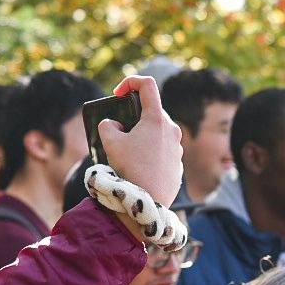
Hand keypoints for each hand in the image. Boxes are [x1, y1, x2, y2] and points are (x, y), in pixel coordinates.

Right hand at [96, 76, 182, 208]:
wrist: (148, 201)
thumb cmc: (130, 169)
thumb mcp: (110, 143)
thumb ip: (108, 126)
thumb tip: (113, 125)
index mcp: (157, 118)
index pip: (147, 85)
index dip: (130, 83)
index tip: (118, 94)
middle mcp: (171, 130)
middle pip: (151, 112)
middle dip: (133, 117)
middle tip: (119, 131)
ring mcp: (177, 147)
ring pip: (157, 133)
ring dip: (141, 136)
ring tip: (127, 154)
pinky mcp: (177, 164)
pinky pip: (161, 151)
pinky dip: (149, 153)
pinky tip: (138, 168)